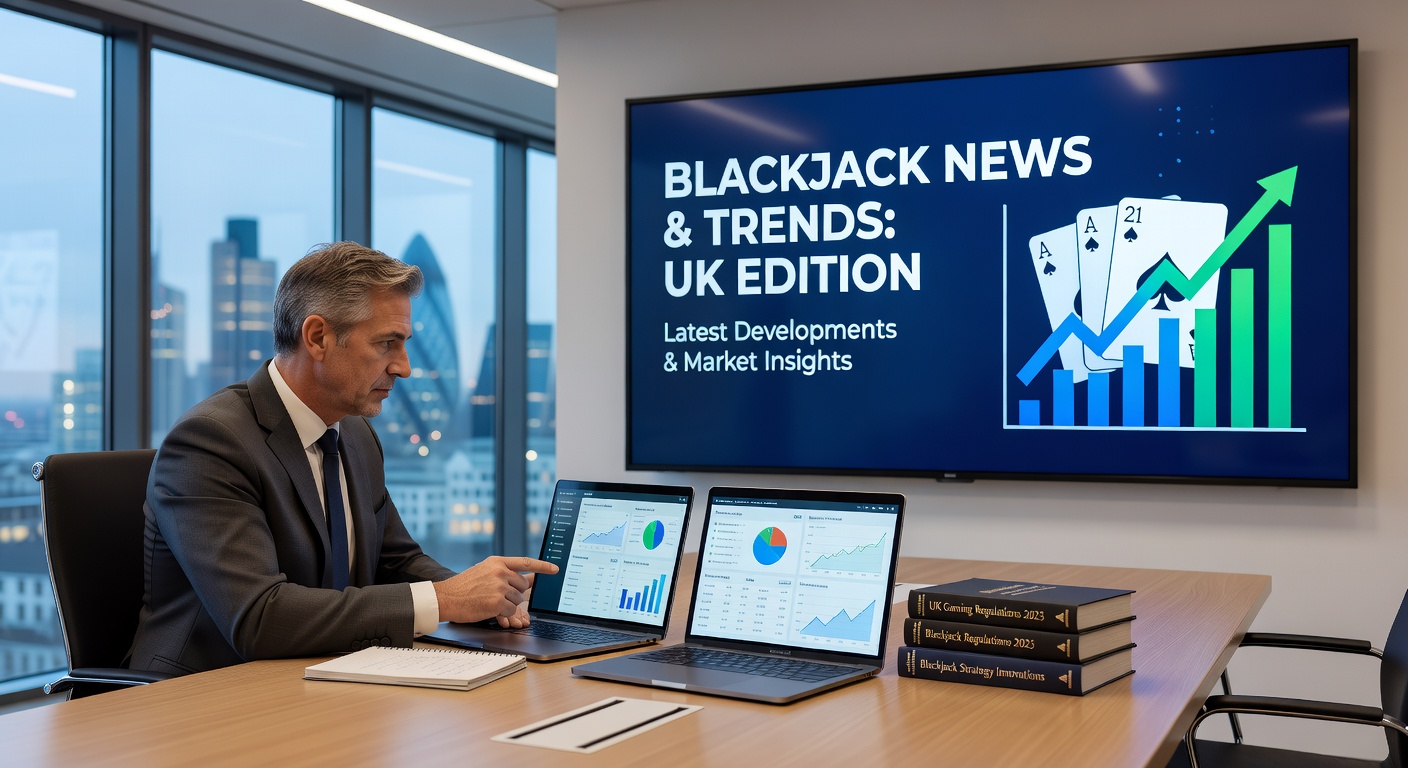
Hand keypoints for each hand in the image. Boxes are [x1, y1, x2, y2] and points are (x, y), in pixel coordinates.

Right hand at [433, 556, 557, 623]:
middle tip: (494, 595)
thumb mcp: (483, 571)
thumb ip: (504, 572)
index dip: (542, 566)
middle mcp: (500, 572)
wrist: (446, 598)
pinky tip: (488, 609)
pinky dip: (502, 614)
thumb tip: (527, 579)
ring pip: (516, 600)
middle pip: (521, 586)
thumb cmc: (463, 587)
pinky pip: (510, 611)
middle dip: (512, 593)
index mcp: (497, 562)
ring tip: (487, 601)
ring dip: (506, 604)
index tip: (555, 569)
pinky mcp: (497, 602)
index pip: (525, 562)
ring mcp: (499, 586)